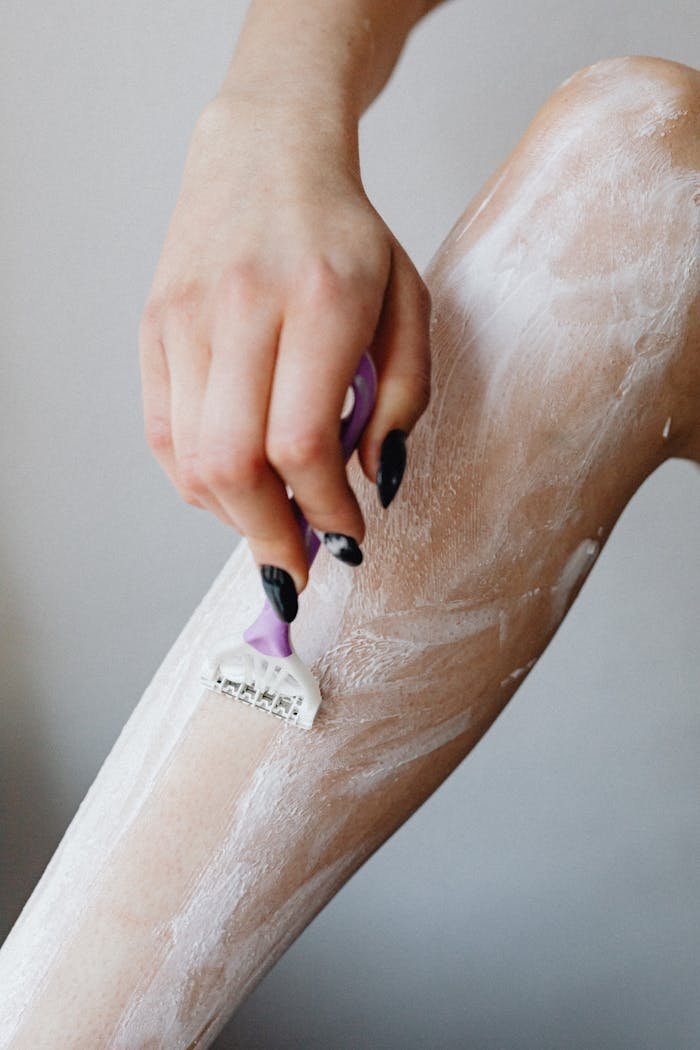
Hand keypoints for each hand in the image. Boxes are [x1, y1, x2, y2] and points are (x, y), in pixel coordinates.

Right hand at [138, 94, 430, 618]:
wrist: (266, 155)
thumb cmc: (349, 237)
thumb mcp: (409, 305)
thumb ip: (404, 398)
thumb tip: (374, 482)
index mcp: (322, 299)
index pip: (304, 441)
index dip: (327, 510)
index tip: (348, 535)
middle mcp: (243, 309)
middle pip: (236, 465)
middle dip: (271, 535)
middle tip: (300, 562)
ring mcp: (186, 319)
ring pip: (192, 460)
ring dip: (235, 516)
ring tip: (272, 523)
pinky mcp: (154, 329)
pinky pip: (163, 436)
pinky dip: (198, 482)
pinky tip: (236, 486)